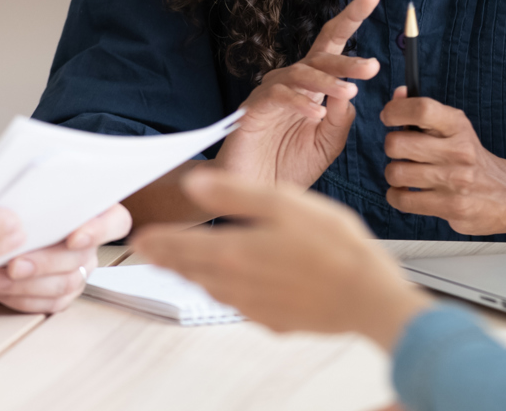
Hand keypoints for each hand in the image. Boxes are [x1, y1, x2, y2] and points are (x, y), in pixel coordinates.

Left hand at [0, 204, 131, 313]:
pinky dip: (21, 298)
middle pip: (82, 257)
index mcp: (92, 212)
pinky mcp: (62, 294)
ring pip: (66, 283)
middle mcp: (90, 244)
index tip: (74, 238)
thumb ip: (33, 201)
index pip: (116, 221)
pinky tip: (0, 288)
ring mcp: (79, 270)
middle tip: (15, 264)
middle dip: (45, 262)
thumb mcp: (24, 198)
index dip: (99, 231)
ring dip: (28, 284)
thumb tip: (19, 210)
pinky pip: (51, 303)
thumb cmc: (14, 212)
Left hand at [133, 169, 431, 349]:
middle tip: (148, 252)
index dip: (157, 242)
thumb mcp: (283, 202)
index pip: (180, 247)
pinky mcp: (273, 321)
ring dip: (191, 276)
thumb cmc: (332, 244)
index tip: (140, 239)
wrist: (365, 296)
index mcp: (232, 251)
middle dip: (167, 259)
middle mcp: (235, 284)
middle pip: (190, 270)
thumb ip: (235, 192)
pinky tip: (230, 286)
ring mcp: (253, 307)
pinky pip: (237, 305)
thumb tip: (194, 183)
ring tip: (180, 266)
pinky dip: (224, 292)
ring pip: (211, 289)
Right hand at [210, 0, 381, 193]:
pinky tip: (316, 113)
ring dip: (328, 82)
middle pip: (321, 55)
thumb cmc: (291, 166)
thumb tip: (351, 92)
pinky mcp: (254, 108)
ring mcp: (271, 93)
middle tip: (373, 66)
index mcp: (313, 86)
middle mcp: (293, 82)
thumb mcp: (327, 143)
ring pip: (301, 73)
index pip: (333, 46)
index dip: (351, 18)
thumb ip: (341, 119)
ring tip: (350, 92)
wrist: (258, 192)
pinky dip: (299, 103)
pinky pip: (278, 96)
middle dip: (348, 56)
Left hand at [381, 89, 505, 236]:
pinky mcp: (452, 207)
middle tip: (402, 152)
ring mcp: (456, 180)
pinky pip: (402, 200)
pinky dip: (397, 197)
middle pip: (397, 143)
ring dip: (394, 175)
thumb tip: (397, 94)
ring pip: (396, 173)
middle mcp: (458, 151)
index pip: (421, 109)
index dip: (395, 111)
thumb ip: (424, 112)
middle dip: (392, 148)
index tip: (388, 118)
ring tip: (407, 174)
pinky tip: (408, 193)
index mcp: (457, 125)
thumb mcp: (454, 129)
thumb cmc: (471, 158)